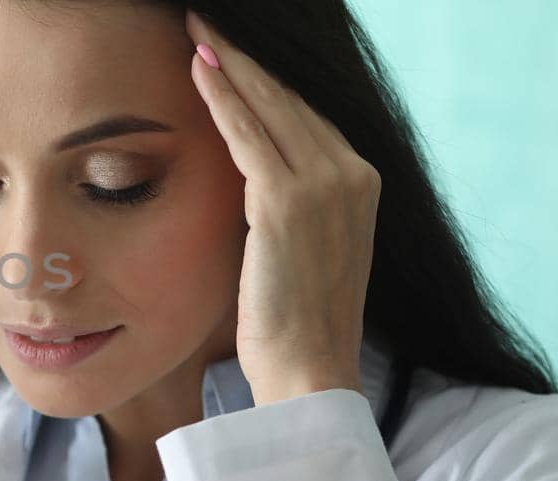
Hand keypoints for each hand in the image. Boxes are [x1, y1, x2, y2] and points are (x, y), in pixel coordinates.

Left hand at [186, 12, 379, 405]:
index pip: (306, 112)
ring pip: (269, 106)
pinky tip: (198, 69)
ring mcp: (325, 185)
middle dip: (245, 57)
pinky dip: (221, 97)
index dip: (266, 78)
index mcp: (360, 182)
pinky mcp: (287, 201)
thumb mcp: (298, 244)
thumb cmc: (292, 316)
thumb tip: (247, 169)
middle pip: (289, 97)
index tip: (231, 48)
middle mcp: (352, 174)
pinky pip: (247, 134)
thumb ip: (283, 200)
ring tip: (197, 30)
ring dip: (229, 63)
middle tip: (207, 23)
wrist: (307, 369)